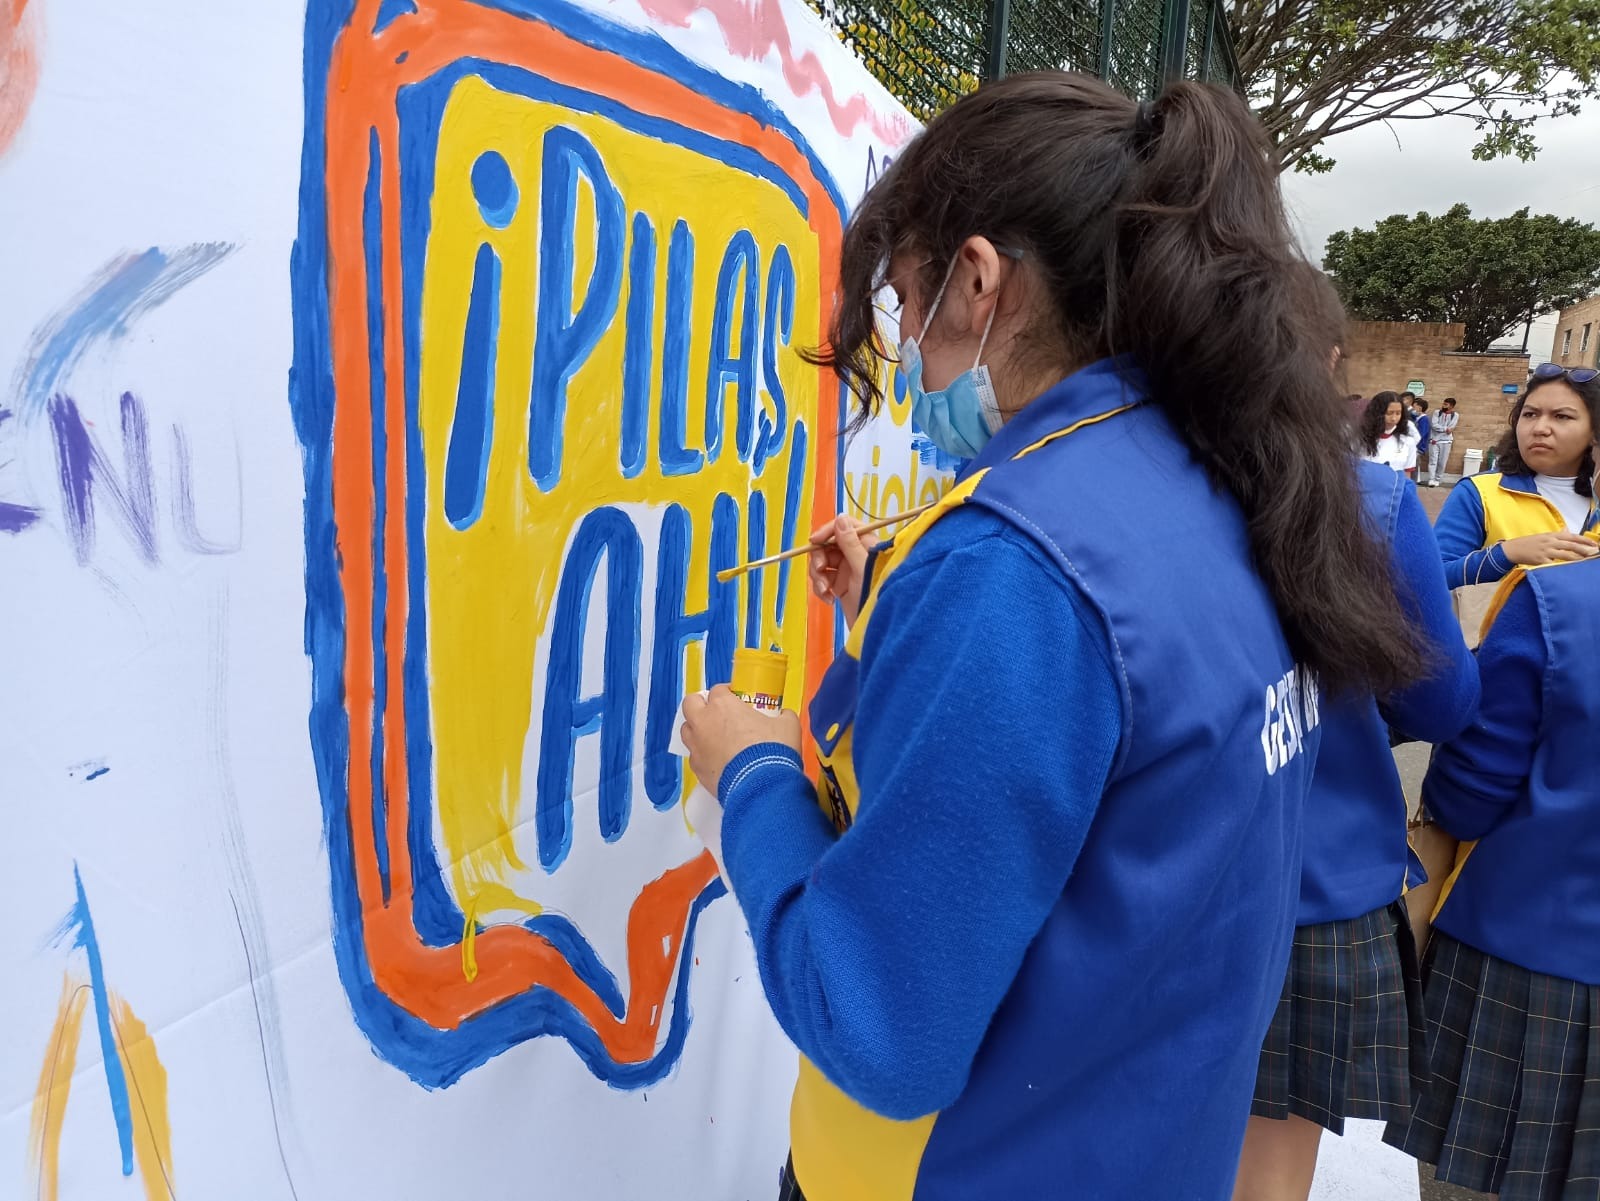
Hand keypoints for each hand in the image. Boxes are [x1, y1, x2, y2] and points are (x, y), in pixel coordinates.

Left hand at [680, 686, 802, 797]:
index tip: (736, 699)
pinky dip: (702, 755)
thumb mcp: (787, 726)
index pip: (718, 689)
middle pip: (691, 703)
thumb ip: (783, 716)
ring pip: (686, 730)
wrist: (762, 786)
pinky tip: (717, 760)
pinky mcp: (697, 769)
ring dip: (697, 729)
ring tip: (714, 736)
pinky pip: (694, 756)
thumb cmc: (772, 751)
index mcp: (723, 705)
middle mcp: (704, 722)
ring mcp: (697, 746)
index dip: (727, 693)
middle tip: (717, 712)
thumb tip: (784, 716)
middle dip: (701, 705)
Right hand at [807, 514, 877, 626]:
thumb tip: (841, 518)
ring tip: (824, 591)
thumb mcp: (861, 567)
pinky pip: (823, 579)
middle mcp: (856, 554)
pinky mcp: (840, 585)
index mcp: (866, 545)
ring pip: (822, 562)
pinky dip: (821, 588)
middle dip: (820, 557)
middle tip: (820, 569)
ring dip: (818, 576)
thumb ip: (850, 543)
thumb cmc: (875, 596)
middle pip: (828, 545)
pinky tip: (829, 599)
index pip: (844, 526)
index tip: (814, 541)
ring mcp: (847, 570)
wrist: (875, 629)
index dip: (828, 531)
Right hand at [1499, 532, 1598, 566]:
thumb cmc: (1528, 543)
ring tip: (1587, 561)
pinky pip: (1555, 563)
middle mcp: (1550, 541)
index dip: (1584, 540)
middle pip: (1571, 545)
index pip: (1572, 536)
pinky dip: (1563, 565)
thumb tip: (1567, 530)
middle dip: (1585, 549)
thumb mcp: (1543, 536)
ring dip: (1578, 558)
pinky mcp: (1540, 560)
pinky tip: (1570, 568)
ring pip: (1566, 554)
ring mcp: (1545, 551)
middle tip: (1595, 553)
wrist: (1511, 549)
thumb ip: (1556, 534)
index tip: (1595, 544)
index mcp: (1552, 535)